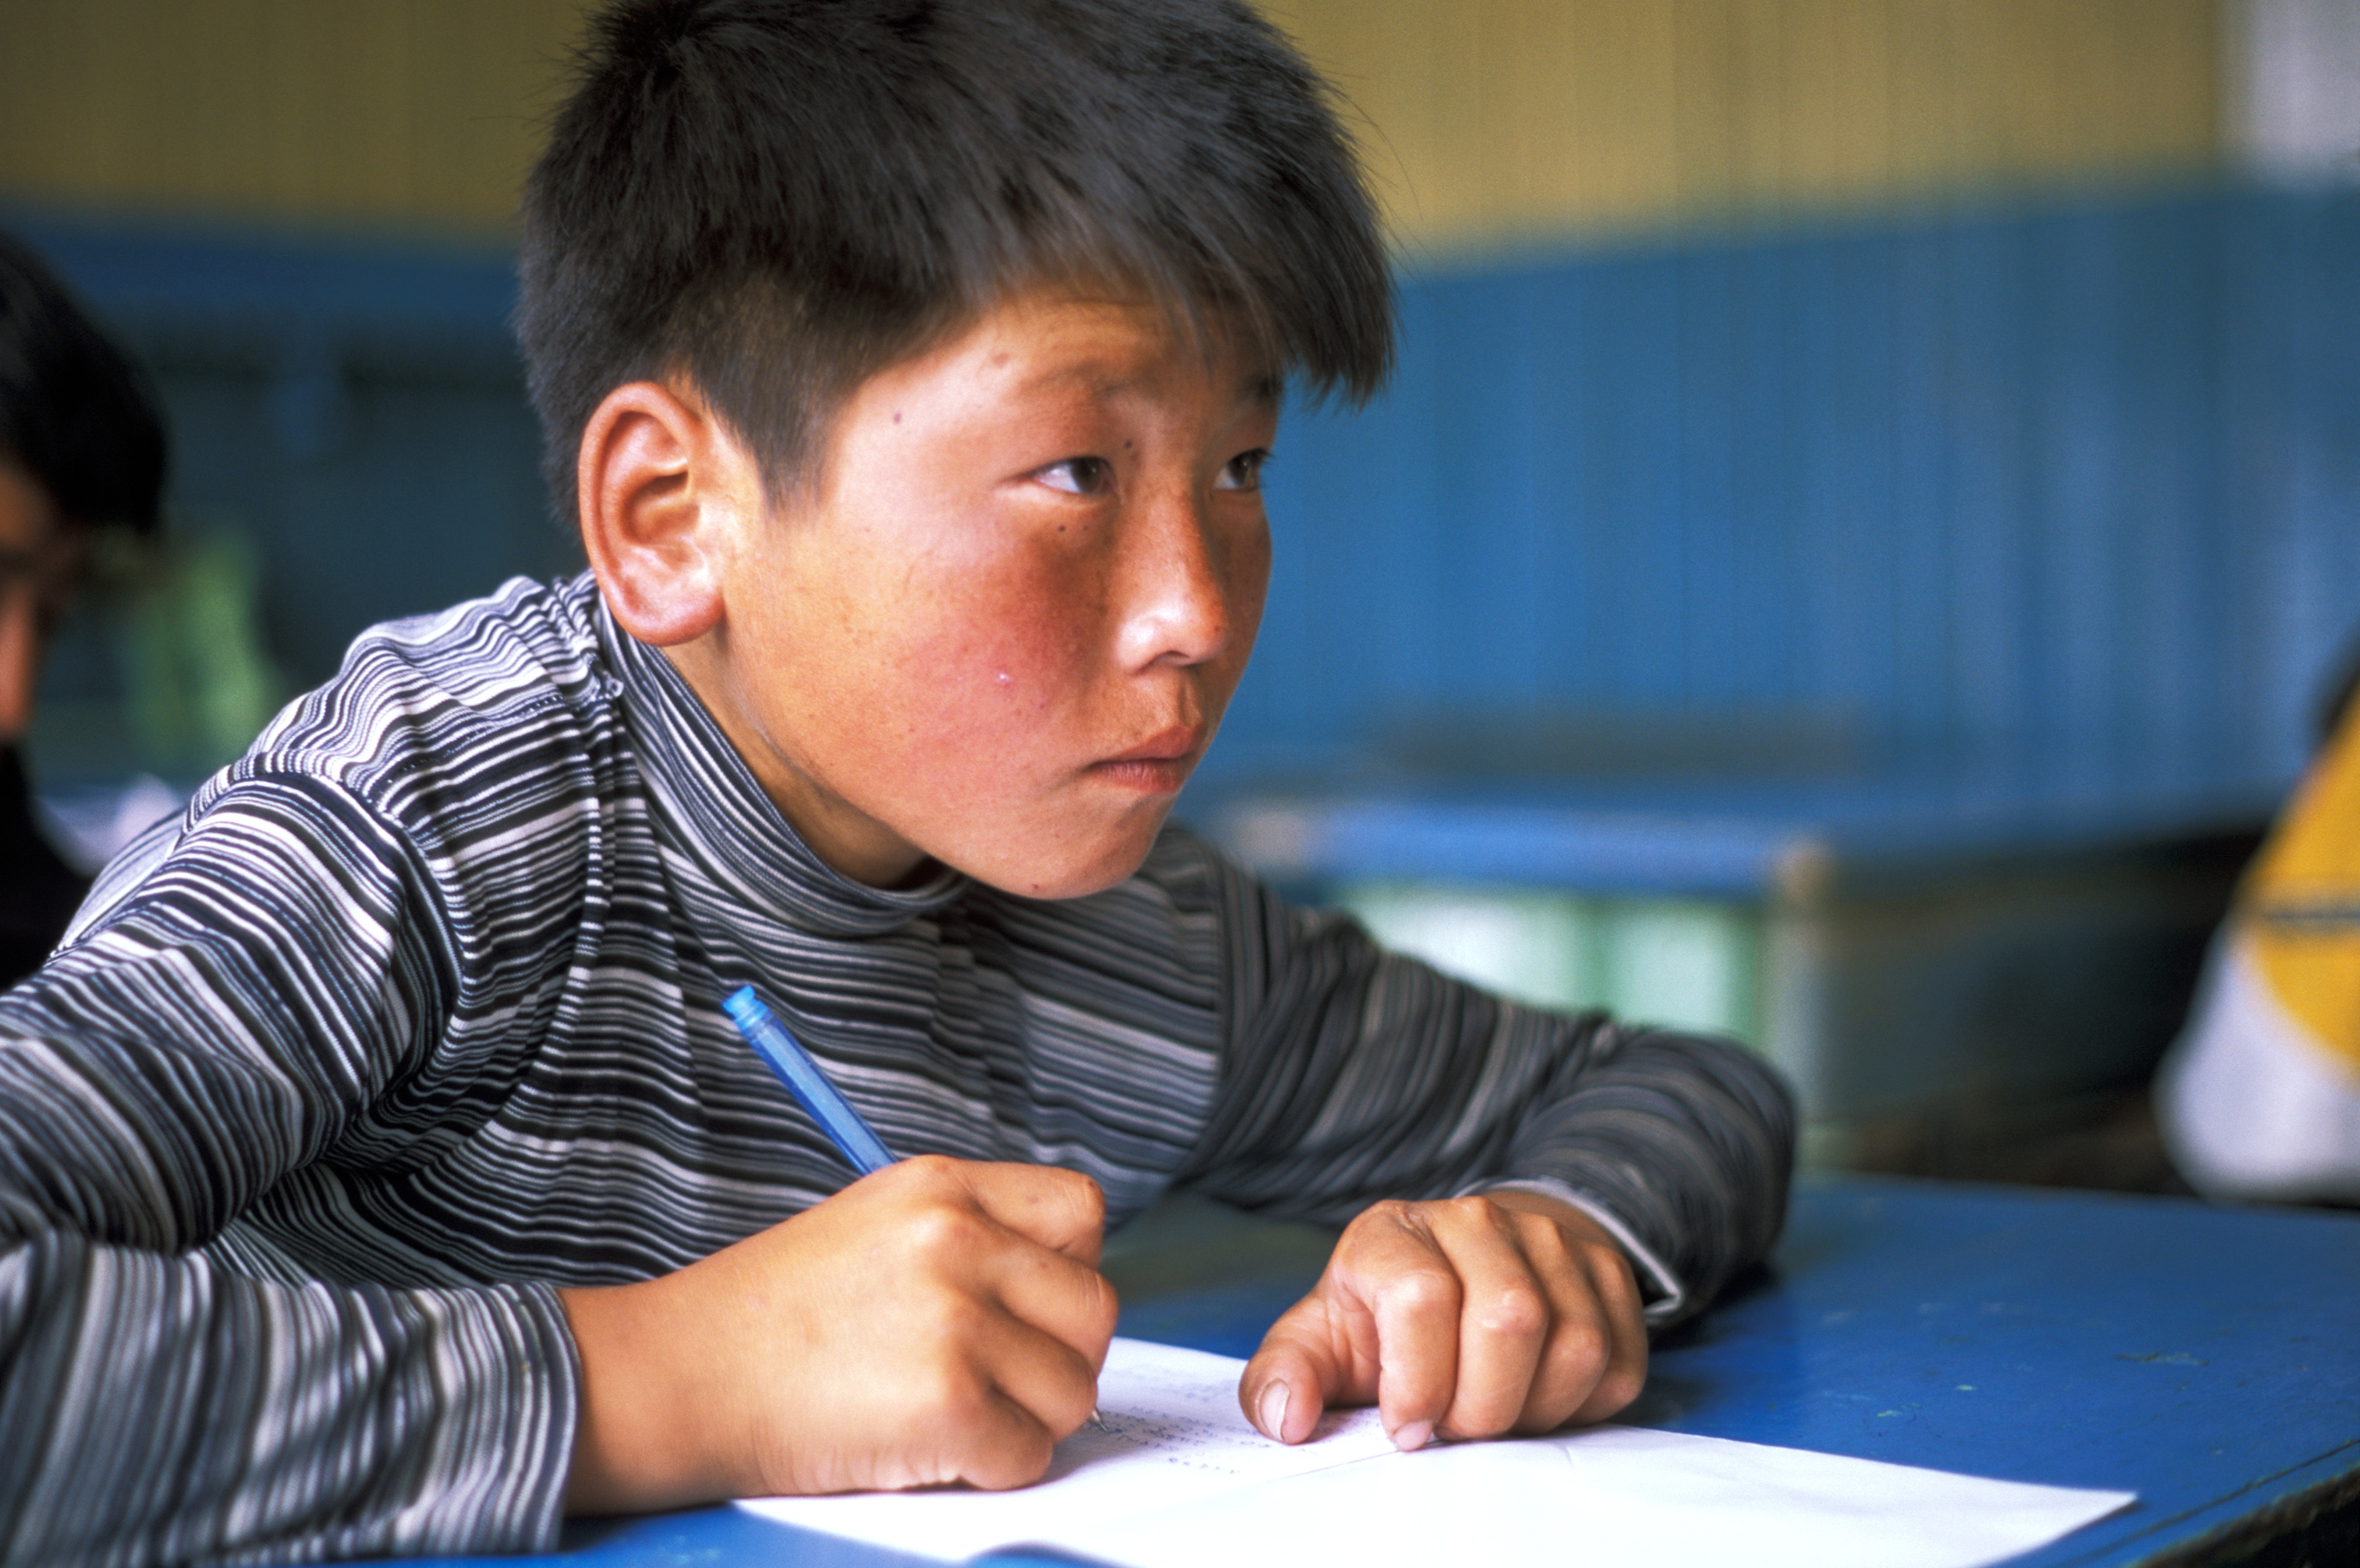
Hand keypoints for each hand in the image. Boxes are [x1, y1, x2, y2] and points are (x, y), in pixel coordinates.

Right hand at [559, 1155, 1115, 1511]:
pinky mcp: (947, 1402)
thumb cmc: (765, 1320)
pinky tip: (924, 1450)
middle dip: (1056, 1359)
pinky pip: (1028, 1456)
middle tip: (995, 1383)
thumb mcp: (872, 1229)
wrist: (673, 1377)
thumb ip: (966, 1242)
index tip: (1028, 1311)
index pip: (1081, 1212)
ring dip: (1025, 1421)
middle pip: (1093, 1309)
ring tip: (946, 1415)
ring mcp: (955, 1319)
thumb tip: (1054, 1298)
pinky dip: (988, 1470)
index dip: (1067, 1271)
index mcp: (941, 1187)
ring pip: (1073, 1391)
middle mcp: (957, 1239)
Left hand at [1239, 1191, 1644, 1450]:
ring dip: (1535, 1409)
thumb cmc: (1384, 1319)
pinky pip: (1619, 1362)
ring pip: (1575, 1345)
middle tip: (1456, 1426)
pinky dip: (1580, 1405)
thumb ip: (1285, 1376)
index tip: (1407, 1426)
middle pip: (1510, 1320)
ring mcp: (1549, 1240)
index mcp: (1393, 1232)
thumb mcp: (1321, 1341)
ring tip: (1494, 1408)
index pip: (1422, 1296)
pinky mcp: (1605, 1273)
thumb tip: (1287, 1417)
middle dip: (1482, 1406)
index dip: (1419, 1384)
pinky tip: (1537, 1395)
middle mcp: (1475, 1220)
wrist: (1461, 1271)